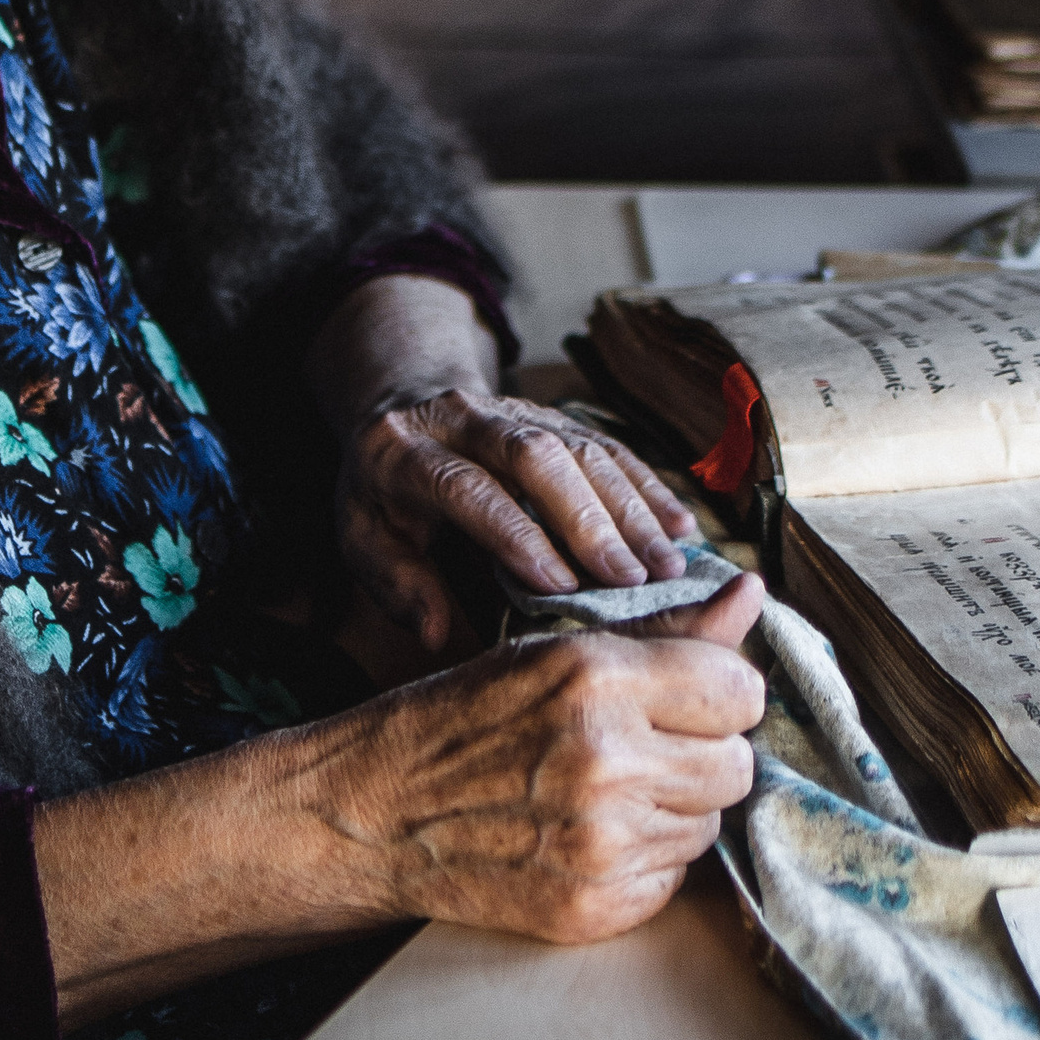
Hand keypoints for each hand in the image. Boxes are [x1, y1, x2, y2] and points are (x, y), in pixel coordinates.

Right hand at [33, 580, 766, 1015]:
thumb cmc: (456, 720)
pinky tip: (589, 834)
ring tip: (604, 790)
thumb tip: (750, 594)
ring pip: (710, 823)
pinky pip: (676, 878)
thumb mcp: (550, 651)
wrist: (371, 813)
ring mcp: (601, 842)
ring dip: (675, 807)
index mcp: (596, 678)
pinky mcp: (594, 905)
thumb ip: (662, 629)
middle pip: (738, 763)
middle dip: (701, 754)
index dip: (719, 693)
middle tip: (642, 747)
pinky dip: (647, 859)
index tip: (685, 698)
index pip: (741, 689)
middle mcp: (606, 759)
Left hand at [338, 388, 699, 657]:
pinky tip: (679, 525)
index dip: (515, 533)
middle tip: (633, 579)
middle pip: (534, 455)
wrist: (399, 403)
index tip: (561, 585)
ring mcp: (514, 408)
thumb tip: (435, 635)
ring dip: (630, 505)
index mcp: (404, 452)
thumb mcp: (361, 536)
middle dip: (589, 518)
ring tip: (668, 564)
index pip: (466, 488)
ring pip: (579, 445)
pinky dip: (646, 484)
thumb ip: (395, 582)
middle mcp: (463, 418)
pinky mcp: (552, 412)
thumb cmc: (383, 492)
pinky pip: (606, 443)